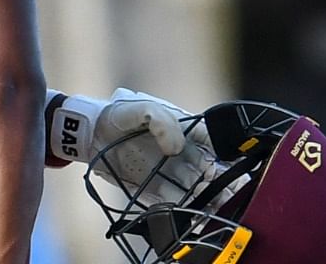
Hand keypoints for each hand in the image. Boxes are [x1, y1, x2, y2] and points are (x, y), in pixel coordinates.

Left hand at [52, 88, 223, 206]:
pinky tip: (197, 218)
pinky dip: (186, 210)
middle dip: (225, 183)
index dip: (227, 154)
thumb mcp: (141, 106)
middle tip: (233, 194)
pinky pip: (175, 201)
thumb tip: (177, 148)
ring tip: (219, 209)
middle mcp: (183, 153)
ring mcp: (170, 172)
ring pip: (197, 189)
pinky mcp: (155, 188)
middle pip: (211, 171)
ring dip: (210, 200)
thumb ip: (162, 121)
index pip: (214, 143)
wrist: (91, 132)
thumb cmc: (118, 114)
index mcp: (185, 129)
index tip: (233, 166)